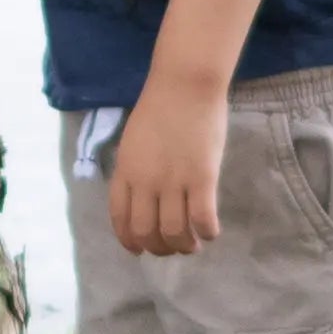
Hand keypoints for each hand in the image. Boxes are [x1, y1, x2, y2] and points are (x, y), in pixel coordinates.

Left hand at [107, 75, 228, 258]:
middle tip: (173, 247)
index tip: (139, 249)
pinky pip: (203, 218)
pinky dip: (207, 232)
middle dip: (159, 248)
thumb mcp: (134, 141)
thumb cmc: (160, 106)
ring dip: (184, 246)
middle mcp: (145, 182)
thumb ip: (135, 169)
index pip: (121, 218)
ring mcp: (174, 181)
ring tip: (193, 244)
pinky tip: (211, 231)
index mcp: (126, 172)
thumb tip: (144, 196)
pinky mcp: (202, 178)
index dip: (129, 240)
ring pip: (174, 231)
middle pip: (146, 231)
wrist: (184, 84)